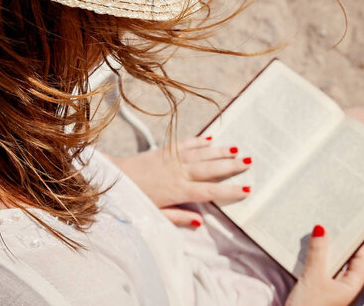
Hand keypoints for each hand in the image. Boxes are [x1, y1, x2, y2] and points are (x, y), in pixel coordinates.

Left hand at [108, 136, 251, 226]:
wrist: (114, 177)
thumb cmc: (134, 199)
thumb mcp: (155, 215)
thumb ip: (178, 217)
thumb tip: (199, 222)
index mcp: (178, 191)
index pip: (210, 191)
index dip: (229, 191)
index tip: (245, 190)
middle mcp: (179, 172)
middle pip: (211, 168)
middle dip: (231, 165)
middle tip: (249, 162)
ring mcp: (172, 159)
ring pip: (202, 154)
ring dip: (220, 151)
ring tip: (237, 149)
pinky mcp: (165, 150)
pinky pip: (186, 144)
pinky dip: (199, 141)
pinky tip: (210, 139)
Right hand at [285, 225, 363, 305]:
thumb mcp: (313, 276)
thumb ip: (318, 252)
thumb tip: (322, 231)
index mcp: (351, 289)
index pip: (361, 263)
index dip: (357, 246)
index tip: (349, 231)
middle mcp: (344, 292)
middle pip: (347, 265)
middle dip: (339, 249)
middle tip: (332, 233)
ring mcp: (331, 294)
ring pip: (333, 269)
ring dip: (326, 256)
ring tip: (318, 242)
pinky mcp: (317, 295)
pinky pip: (321, 275)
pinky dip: (316, 264)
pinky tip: (308, 258)